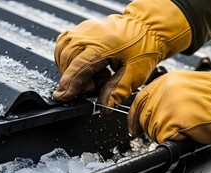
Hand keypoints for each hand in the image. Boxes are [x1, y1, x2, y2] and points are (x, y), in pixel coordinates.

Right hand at [53, 0, 190, 112]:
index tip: (63, 97)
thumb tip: (104, 106)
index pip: (78, 67)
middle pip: (68, 58)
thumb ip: (117, 91)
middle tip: (90, 88)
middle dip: (72, 78)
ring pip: (63, 49)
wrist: (148, 29)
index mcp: (102, 46)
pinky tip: (80, 65)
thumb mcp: (134, 74)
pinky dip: (68, 56)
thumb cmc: (144, 48)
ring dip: (68, 67)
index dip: (70, 85)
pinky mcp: (84, 29)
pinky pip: (66, 42)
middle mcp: (90, 34)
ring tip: (88, 77)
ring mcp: (85, 29)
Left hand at [128, 68, 210, 146]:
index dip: (135, 116)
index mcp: (167, 80)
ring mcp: (167, 106)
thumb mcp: (191, 85)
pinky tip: (188, 133)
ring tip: (185, 129)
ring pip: (153, 130)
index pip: (140, 99)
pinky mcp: (173, 121)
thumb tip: (156, 106)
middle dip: (151, 128)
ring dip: (165, 134)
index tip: (134, 127)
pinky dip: (174, 140)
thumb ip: (170, 92)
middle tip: (167, 132)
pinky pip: (163, 138)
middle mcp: (164, 90)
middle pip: (144, 117)